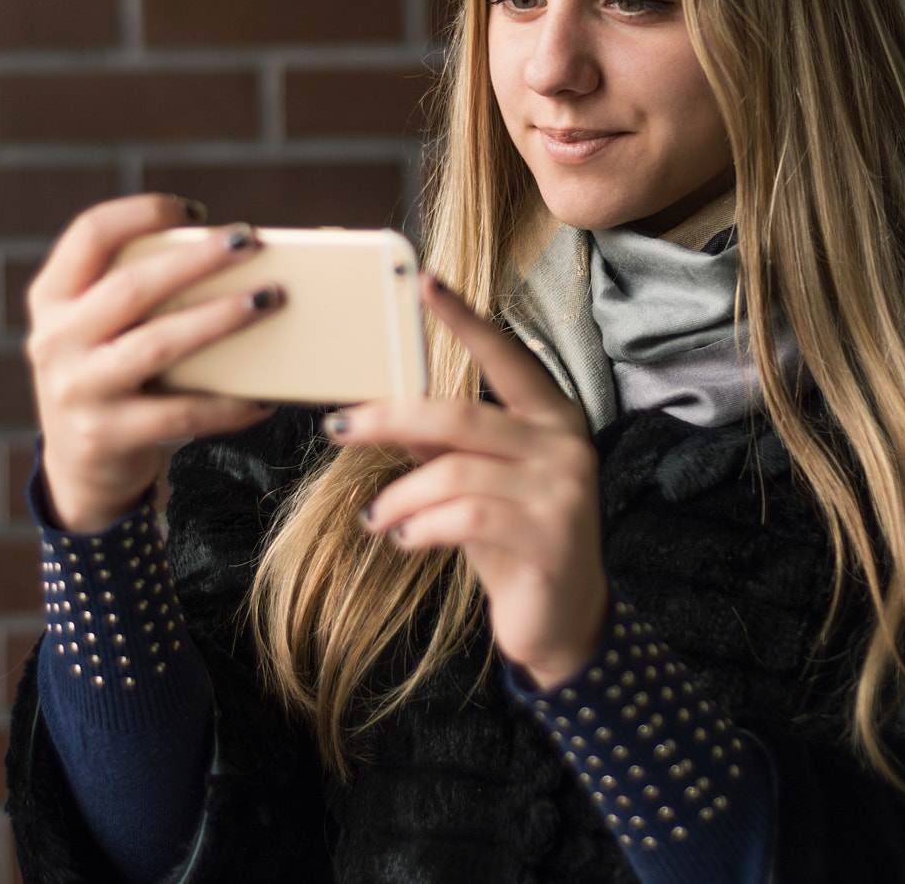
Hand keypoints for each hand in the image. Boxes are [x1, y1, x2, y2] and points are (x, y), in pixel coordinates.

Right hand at [25, 193, 279, 532]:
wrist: (79, 468)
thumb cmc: (110, 375)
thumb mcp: (98, 329)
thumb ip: (135, 293)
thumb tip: (229, 255)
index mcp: (52, 298)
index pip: (90, 235)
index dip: (142, 213)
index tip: (196, 211)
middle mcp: (55, 340)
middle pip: (132, 286)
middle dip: (197, 259)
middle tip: (249, 243)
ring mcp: (77, 390)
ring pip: (157, 344)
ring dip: (220, 318)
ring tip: (268, 299)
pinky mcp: (104, 436)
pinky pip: (179, 413)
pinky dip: (226, 403)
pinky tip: (263, 395)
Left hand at [328, 275, 606, 688]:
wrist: (563, 621)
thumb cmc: (514, 540)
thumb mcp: (478, 483)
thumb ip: (448, 443)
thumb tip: (391, 408)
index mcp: (552, 416)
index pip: (505, 356)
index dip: (464, 320)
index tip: (424, 283)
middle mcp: (565, 444)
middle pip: (460, 414)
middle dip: (389, 418)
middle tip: (339, 428)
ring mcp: (563, 491)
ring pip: (454, 472)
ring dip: (399, 496)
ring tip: (377, 519)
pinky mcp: (550, 538)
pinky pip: (466, 518)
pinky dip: (421, 526)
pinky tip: (404, 539)